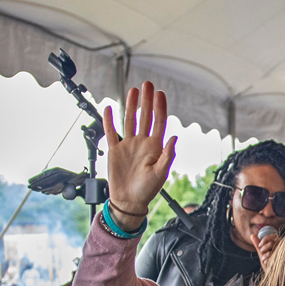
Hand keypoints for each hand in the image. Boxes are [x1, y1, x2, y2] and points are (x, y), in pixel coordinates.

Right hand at [101, 82, 178, 228]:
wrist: (128, 201)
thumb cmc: (147, 190)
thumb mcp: (161, 173)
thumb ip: (168, 155)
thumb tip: (174, 137)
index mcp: (155, 147)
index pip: (159, 122)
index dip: (160, 107)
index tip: (160, 93)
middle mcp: (142, 143)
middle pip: (145, 116)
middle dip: (146, 100)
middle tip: (147, 84)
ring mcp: (128, 145)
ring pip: (130, 120)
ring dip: (131, 105)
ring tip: (132, 90)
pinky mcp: (114, 150)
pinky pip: (111, 131)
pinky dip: (109, 120)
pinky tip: (109, 108)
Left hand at [255, 228, 281, 264]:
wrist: (273, 274)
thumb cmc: (268, 263)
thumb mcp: (262, 253)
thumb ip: (257, 244)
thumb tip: (252, 235)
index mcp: (278, 243)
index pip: (273, 236)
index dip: (265, 239)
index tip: (259, 245)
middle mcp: (282, 247)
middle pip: (272, 243)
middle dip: (264, 248)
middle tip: (261, 252)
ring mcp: (283, 253)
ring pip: (272, 250)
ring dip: (265, 255)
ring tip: (264, 259)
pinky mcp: (283, 259)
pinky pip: (273, 257)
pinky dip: (267, 260)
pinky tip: (267, 263)